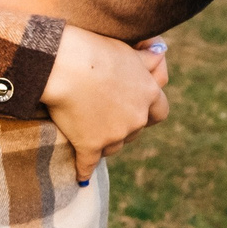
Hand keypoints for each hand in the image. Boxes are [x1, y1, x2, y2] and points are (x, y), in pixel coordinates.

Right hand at [44, 26, 169, 182]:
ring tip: (88, 132)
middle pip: (135, 132)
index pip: (160, 112)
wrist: (65, 66)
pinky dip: (83, 170)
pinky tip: (80, 177)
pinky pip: (88, 165)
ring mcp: (114, 135)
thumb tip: (161, 52)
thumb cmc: (94, 51)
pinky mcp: (90, 146)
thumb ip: (146, 58)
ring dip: (105, 142)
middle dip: (123, 126)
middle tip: (105, 115)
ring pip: (113, 147)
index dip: (148, 112)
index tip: (138, 111)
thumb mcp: (127, 50)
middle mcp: (136, 118)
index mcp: (148, 94)